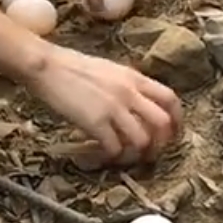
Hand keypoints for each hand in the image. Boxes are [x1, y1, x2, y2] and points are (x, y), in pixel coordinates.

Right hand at [34, 45, 181, 160]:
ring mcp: (113, 107)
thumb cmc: (72, 66)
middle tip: (149, 153)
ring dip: (135, 154)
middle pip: (162, 124)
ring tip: (123, 157)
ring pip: (141, 140)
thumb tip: (136, 103)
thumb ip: (127, 85)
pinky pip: (114, 147)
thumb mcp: (109, 70)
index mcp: (135, 78)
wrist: (46, 65)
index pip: (170, 99)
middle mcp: (129, 92)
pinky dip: (111, 156)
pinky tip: (101, 155)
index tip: (171, 134)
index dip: (177, 121)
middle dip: (160, 144)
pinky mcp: (95, 121)